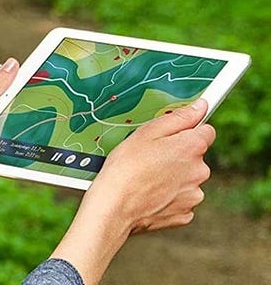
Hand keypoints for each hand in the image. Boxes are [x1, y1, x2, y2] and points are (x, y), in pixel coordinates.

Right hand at [50, 99, 214, 283]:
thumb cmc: (125, 167)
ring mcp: (194, 195)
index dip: (187, 131)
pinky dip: (168, 197)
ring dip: (172, 178)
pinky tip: (149, 195)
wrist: (114, 208)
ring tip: (146, 179)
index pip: (206, 131)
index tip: (171, 137)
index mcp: (192, 147)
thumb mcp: (146, 133)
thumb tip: (200, 107)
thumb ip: (178, 118)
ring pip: (187, 179)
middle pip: (194, 157)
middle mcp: (200, 171)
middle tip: (149, 159)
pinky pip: (180, 199)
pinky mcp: (185, 214)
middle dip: (176, 156)